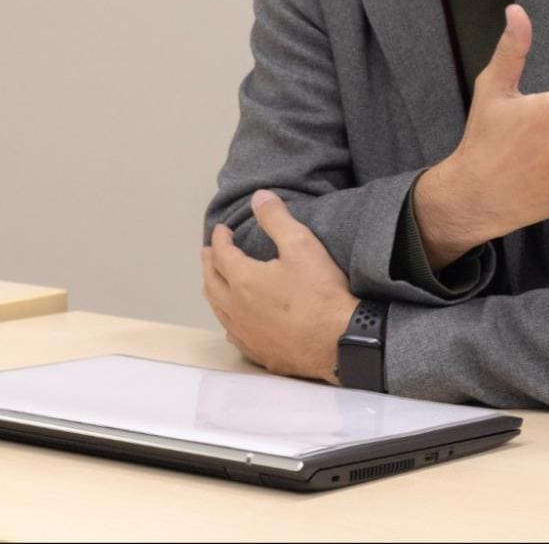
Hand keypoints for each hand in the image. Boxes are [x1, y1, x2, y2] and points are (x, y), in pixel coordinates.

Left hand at [201, 190, 356, 383]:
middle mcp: (236, 308)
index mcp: (243, 280)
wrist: (339, 342)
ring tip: (214, 282)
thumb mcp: (302, 245)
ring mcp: (245, 334)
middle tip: (209, 252)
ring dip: (213, 291)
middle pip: (211, 282)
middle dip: (209, 264)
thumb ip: (277, 219)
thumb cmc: (320, 293)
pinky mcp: (258, 352)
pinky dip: (227, 319)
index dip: (219, 238)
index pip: (221, 254)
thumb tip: (258, 196)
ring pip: (218, 309)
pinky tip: (233, 322)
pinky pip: (232, 333)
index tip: (222, 229)